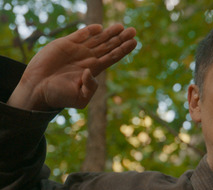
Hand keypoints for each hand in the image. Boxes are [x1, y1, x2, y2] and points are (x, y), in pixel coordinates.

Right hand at [7, 23, 136, 110]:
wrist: (37, 89)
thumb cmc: (58, 96)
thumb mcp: (80, 98)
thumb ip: (90, 87)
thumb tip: (90, 71)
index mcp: (93, 70)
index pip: (112, 57)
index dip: (123, 50)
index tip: (134, 42)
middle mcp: (87, 58)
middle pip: (108, 46)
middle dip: (121, 38)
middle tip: (133, 30)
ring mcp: (77, 50)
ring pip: (97, 39)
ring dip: (109, 32)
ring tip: (121, 26)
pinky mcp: (64, 44)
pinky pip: (80, 35)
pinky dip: (89, 31)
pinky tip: (99, 27)